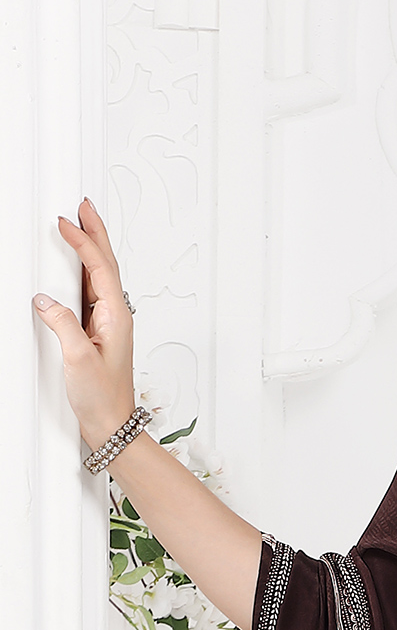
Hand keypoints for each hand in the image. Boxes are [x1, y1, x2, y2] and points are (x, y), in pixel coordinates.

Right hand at [33, 198, 135, 449]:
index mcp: (117, 317)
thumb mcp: (78, 360)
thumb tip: (46, 301)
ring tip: (81, 225)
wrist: (113, 424)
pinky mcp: (98, 332)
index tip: (66, 222)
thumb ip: (63, 326)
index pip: (100, 268)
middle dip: (96, 233)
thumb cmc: (103, 398)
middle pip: (106, 264)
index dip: (83, 242)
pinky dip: (83, 271)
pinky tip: (75, 267)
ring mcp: (108, 323)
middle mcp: (117, 316)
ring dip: (91, 248)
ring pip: (100, 275)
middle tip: (84, 206)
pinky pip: (91, 292)